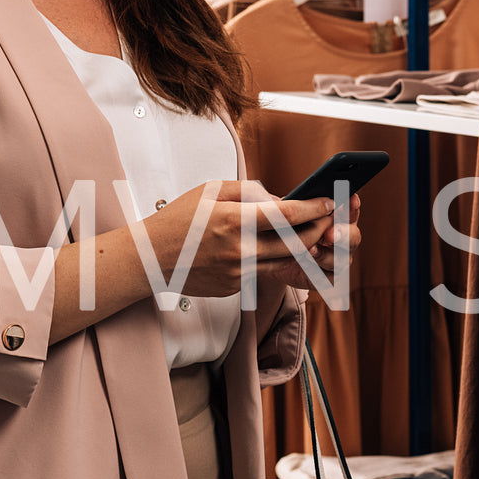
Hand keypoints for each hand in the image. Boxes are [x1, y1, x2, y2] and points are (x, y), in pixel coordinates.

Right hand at [143, 181, 340, 296]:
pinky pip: (263, 272)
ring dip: (303, 249)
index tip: (328, 202)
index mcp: (234, 221)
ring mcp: (238, 273)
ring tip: (310, 234)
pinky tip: (274, 248)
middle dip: (319, 230)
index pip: (287, 216)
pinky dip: (273, 259)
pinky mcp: (235, 288)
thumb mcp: (212, 191)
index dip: (314, 208)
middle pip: (296, 243)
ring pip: (285, 262)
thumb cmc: (178, 220)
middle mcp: (239, 250)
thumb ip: (251, 192)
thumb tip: (283, 200)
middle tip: (328, 219)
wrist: (150, 258)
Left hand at [276, 192, 361, 290]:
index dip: (352, 205)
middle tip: (329, 233)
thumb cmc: (285, 229)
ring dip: (325, 255)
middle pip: (353, 237)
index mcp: (339, 219)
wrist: (273, 258)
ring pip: (341, 259)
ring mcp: (339, 260)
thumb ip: (300, 206)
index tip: (351, 199)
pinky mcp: (329, 279)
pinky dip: (317, 271)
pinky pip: (329, 278)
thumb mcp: (290, 214)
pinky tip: (305, 265)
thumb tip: (304, 200)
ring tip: (310, 249)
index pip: (351, 209)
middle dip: (343, 234)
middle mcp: (344, 240)